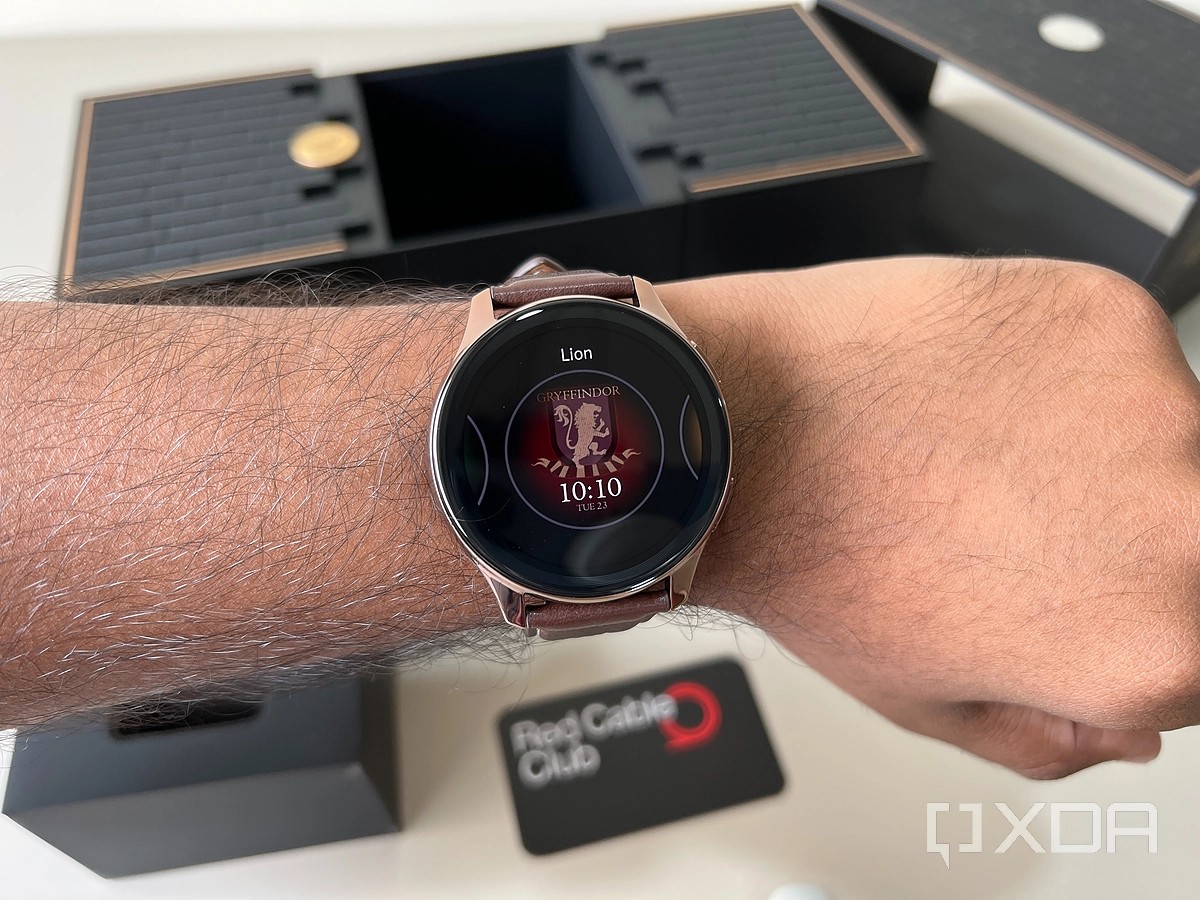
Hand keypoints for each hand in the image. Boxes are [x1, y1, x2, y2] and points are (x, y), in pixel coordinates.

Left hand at [668, 257, 1198, 777]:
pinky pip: (1122, 359)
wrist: (740, 431)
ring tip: (985, 455)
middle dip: (1127, 540)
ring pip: (1168, 443)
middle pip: (1199, 543)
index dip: (1136, 628)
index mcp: (1156, 649)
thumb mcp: (929, 703)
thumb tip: (1131, 727)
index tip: (1086, 600)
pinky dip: (1066, 376)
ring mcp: (1155, 406)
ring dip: (1103, 453)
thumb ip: (1055, 734)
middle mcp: (1186, 526)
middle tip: (1024, 523)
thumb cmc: (811, 560)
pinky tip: (975, 397)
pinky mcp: (1109, 315)